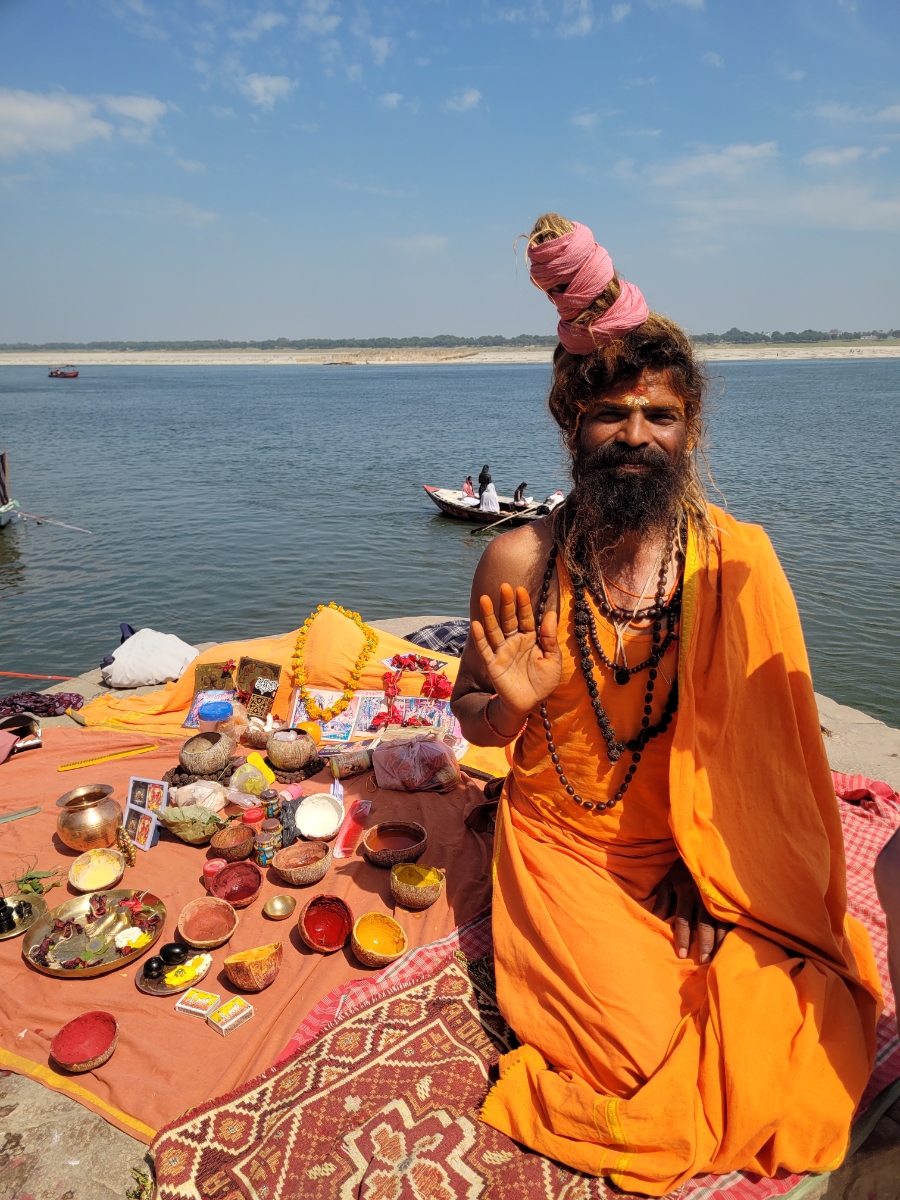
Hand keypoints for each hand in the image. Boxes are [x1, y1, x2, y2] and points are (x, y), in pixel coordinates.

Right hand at [471, 584, 561, 729]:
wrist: (530, 704)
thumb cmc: (542, 682)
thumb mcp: (553, 659)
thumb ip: (550, 638)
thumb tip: (550, 613)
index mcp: (530, 638)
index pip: (526, 617)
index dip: (523, 604)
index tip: (520, 589)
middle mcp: (514, 641)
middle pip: (508, 619)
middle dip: (506, 604)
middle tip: (504, 586)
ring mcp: (502, 652)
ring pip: (494, 630)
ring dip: (489, 615)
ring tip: (484, 598)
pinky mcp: (492, 664)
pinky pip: (485, 649)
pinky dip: (480, 637)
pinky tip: (476, 624)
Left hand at [652, 858, 731, 963]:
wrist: (701, 847)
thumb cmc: (681, 868)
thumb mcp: (667, 881)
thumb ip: (662, 901)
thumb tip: (657, 920)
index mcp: (685, 891)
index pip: (683, 919)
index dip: (682, 937)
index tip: (682, 955)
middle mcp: (702, 894)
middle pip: (704, 922)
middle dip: (705, 943)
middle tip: (705, 961)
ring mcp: (718, 893)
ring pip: (720, 920)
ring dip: (720, 939)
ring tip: (720, 957)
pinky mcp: (729, 893)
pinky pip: (733, 914)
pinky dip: (733, 928)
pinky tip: (734, 942)